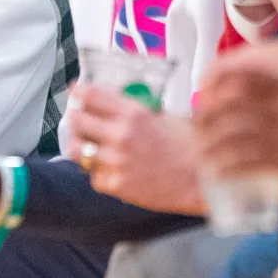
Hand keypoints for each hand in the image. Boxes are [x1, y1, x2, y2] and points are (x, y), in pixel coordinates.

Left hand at [67, 83, 203, 213]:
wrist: (202, 179)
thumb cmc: (189, 146)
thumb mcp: (163, 115)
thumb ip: (135, 109)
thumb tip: (113, 103)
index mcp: (133, 113)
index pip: (91, 95)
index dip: (78, 92)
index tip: (75, 92)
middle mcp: (121, 135)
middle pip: (77, 120)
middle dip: (75, 117)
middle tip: (78, 118)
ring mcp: (116, 161)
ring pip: (77, 150)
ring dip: (79, 145)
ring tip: (86, 145)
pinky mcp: (117, 185)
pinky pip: (93, 176)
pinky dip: (97, 172)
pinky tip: (108, 169)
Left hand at [195, 67, 277, 178]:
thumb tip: (249, 85)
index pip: (241, 80)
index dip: (215, 87)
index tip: (202, 96)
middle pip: (228, 110)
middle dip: (205, 120)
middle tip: (196, 129)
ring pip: (232, 139)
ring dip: (210, 148)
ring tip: (202, 154)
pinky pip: (247, 164)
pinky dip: (226, 168)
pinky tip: (215, 172)